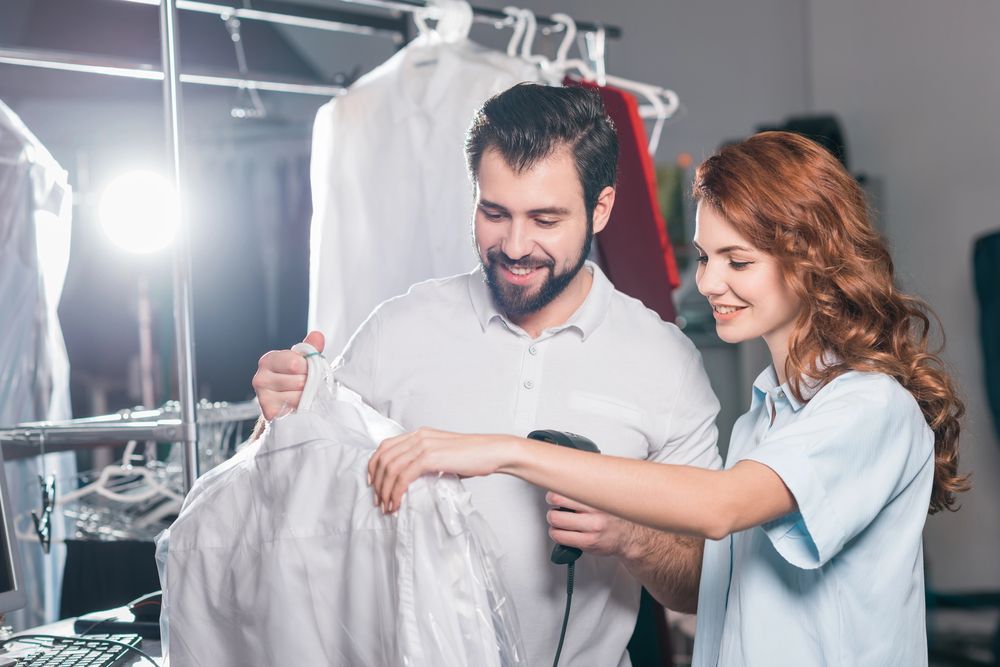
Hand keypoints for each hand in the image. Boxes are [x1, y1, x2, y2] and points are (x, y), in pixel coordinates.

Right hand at [252, 330, 323, 420]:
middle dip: (309, 384)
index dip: (308, 368)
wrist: (283, 406)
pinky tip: (296, 407)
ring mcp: (261, 396)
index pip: (295, 362)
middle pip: (299, 381)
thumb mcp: (301, 362)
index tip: (306, 371)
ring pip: (298, 396)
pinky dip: (300, 409)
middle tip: (306, 387)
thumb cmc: (293, 381)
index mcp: (269, 359)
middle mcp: (260, 377)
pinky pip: (294, 410)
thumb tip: (317, 336)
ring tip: (301, 397)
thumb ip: (310, 350)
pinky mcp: (267, 412)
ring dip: (306, 398)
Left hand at [368, 428, 515, 513]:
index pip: (385, 447)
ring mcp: (423, 445)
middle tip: (378, 501)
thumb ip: (427, 462)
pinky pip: (404, 476)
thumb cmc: (473, 457)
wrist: (493, 452)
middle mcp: (418, 436)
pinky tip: (397, 504)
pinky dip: (396, 492)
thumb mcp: (444, 456)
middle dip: (377, 482)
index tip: (374, 484)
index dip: (374, 466)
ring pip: (391, 468)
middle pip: (384, 458)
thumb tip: (415, 481)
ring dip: (385, 491)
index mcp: (420, 434)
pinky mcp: (430, 457)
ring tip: (387, 507)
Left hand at [545, 491, 637, 557]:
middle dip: (553, 504)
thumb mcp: (604, 497)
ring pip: (556, 520)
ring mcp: (592, 528)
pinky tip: (563, 532)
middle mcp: (596, 511)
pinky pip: (560, 537)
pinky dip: (556, 534)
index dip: (556, 490)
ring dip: (553, 521)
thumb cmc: (614, 516)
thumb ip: (586, 490)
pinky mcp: (588, 542)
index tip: (554, 493)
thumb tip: (564, 483)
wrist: (629, 537)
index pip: (568, 486)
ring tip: (559, 521)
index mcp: (598, 496)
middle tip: (555, 508)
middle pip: (557, 500)